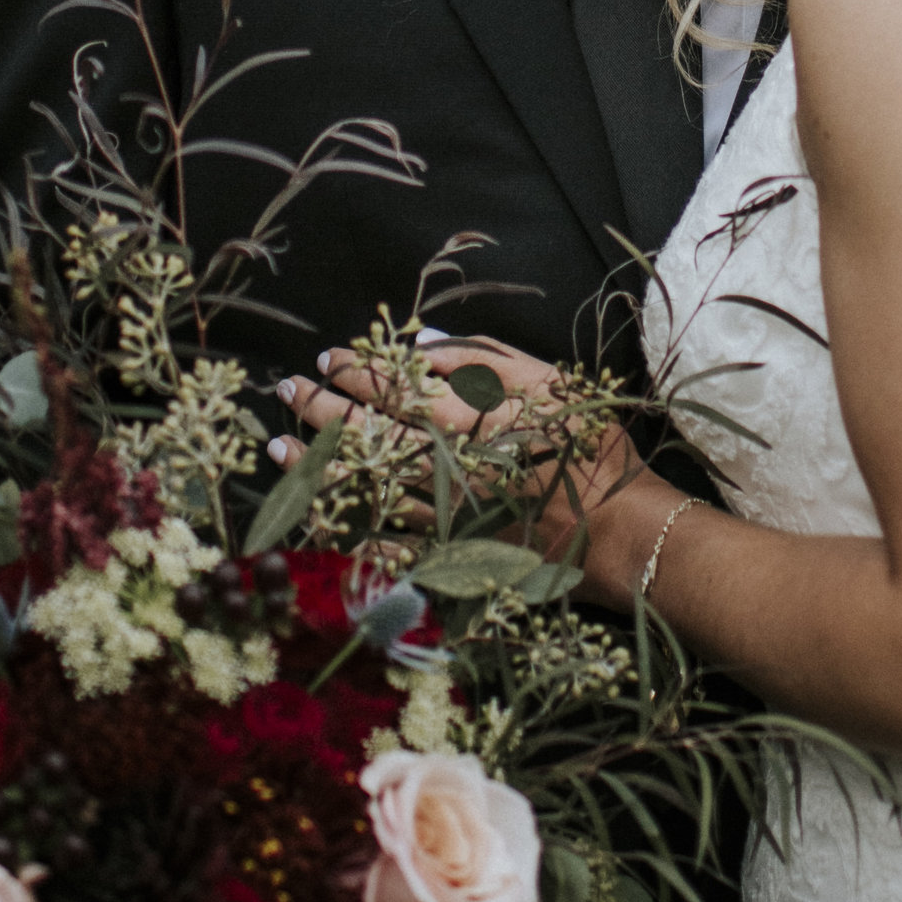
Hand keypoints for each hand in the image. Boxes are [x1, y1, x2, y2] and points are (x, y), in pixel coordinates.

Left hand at [279, 333, 636, 557]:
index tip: (329, 358)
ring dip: (317, 466)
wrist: (623, 533)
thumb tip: (425, 343)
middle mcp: (447, 467)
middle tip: (287, 391)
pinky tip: (316, 522)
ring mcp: (442, 517)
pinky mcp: (449, 557)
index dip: (358, 370)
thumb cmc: (593, 452)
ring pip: (365, 487)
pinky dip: (348, 537)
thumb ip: (489, 359)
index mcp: (470, 419)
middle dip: (322, 410)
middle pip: (370, 433)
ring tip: (278, 449)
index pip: (398, 387)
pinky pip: (387, 550)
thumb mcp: (554, 386)